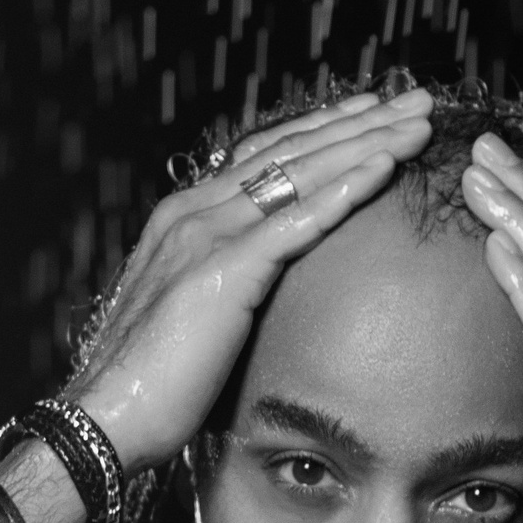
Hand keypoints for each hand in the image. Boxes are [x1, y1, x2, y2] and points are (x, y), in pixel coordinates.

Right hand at [65, 88, 435, 476]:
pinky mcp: (221, 271)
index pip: (266, 158)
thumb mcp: (191, 319)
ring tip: (418, 124)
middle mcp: (193, 212)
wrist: (104, 420)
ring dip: (366, 144)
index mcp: (185, 219)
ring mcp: (205, 235)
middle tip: (417, 102)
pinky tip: (385, 170)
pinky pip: (294, 223)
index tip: (374, 115)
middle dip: (359, 123)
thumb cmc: (148, 387)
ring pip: (300, 174)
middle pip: (291, 152)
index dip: (324, 132)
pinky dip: (343, 193)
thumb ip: (222, 286)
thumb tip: (255, 291)